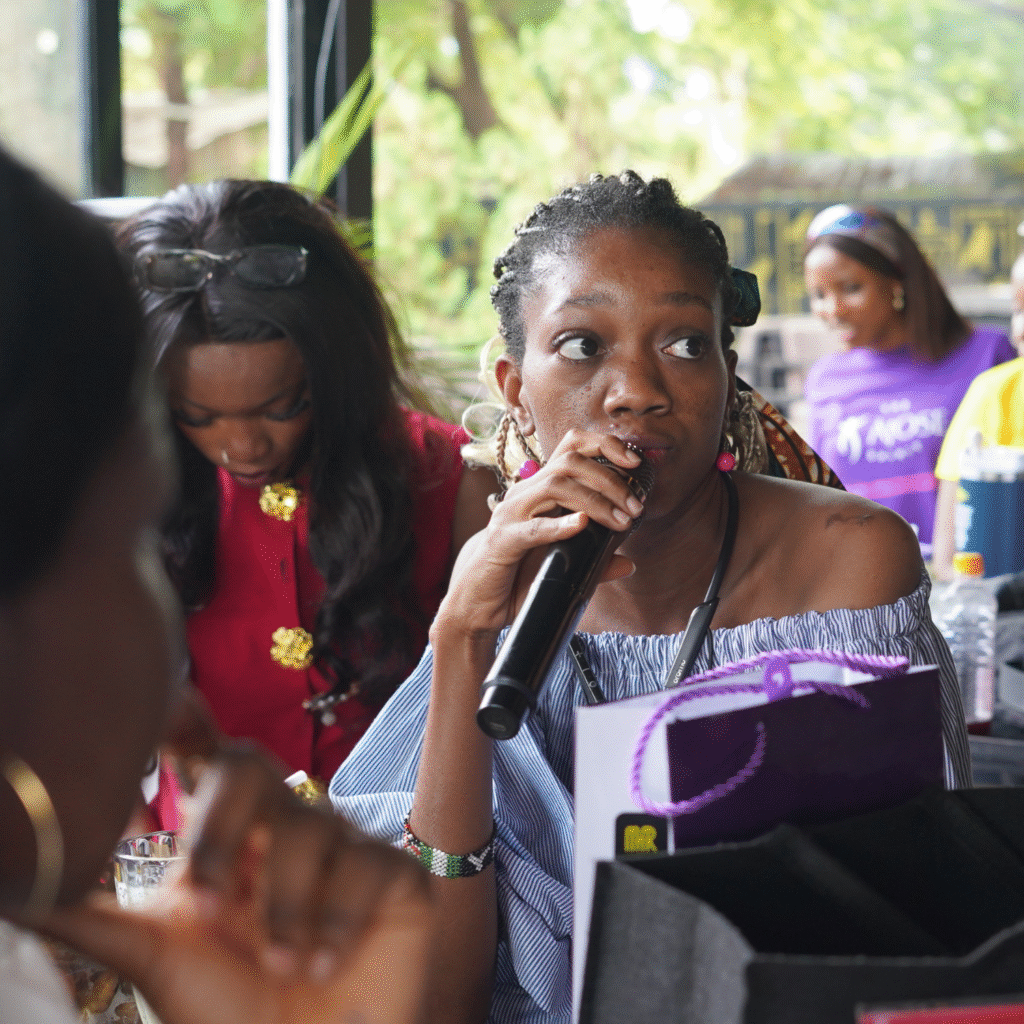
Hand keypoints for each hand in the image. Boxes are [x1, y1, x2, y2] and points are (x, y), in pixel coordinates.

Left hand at [39, 745, 431, 1023]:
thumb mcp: (156, 958)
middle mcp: (282, 829)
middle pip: (253, 768)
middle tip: (208, 900)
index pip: (207, 759)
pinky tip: (327, 962)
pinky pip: (366, 865)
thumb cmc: (229, 1014)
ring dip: (284, 909)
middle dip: (223, 829)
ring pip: (310, 827)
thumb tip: (18, 892)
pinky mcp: (394, 876)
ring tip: (282, 967)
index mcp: (226, 838)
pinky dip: (337, 921)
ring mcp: (344, 849)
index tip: (165, 702)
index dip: (188, 720)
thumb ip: (92, 921)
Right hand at [437, 430, 644, 637]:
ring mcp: (511, 514)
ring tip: (620, 521)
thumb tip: (629, 564)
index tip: (635, 463)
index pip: (571, 448)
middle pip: (569, 462)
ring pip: (555, 486)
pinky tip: (581, 525)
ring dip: (595, 500)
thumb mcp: (563, 565)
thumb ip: (593, 561)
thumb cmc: (519, 576)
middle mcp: (525, 493)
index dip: (603, 445)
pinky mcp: (502, 541)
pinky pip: (532, 528)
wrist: (478, 601)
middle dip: (610, 478)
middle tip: (636, 507)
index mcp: (540, 490)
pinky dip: (559, 524)